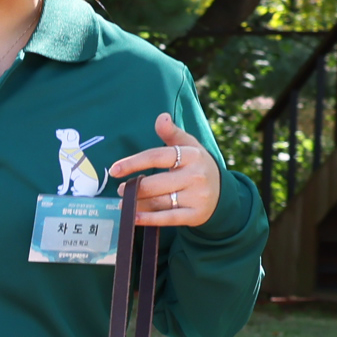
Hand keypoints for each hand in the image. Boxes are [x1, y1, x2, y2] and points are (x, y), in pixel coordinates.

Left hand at [103, 112, 222, 229]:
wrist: (222, 194)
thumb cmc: (197, 166)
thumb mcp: (189, 146)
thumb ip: (172, 133)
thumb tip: (161, 117)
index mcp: (192, 155)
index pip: (157, 156)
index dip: (133, 163)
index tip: (114, 170)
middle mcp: (196, 176)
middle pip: (155, 183)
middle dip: (133, 188)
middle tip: (120, 189)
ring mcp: (197, 197)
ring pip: (159, 202)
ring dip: (137, 203)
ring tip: (124, 202)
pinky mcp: (195, 215)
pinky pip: (167, 219)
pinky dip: (148, 219)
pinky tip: (133, 217)